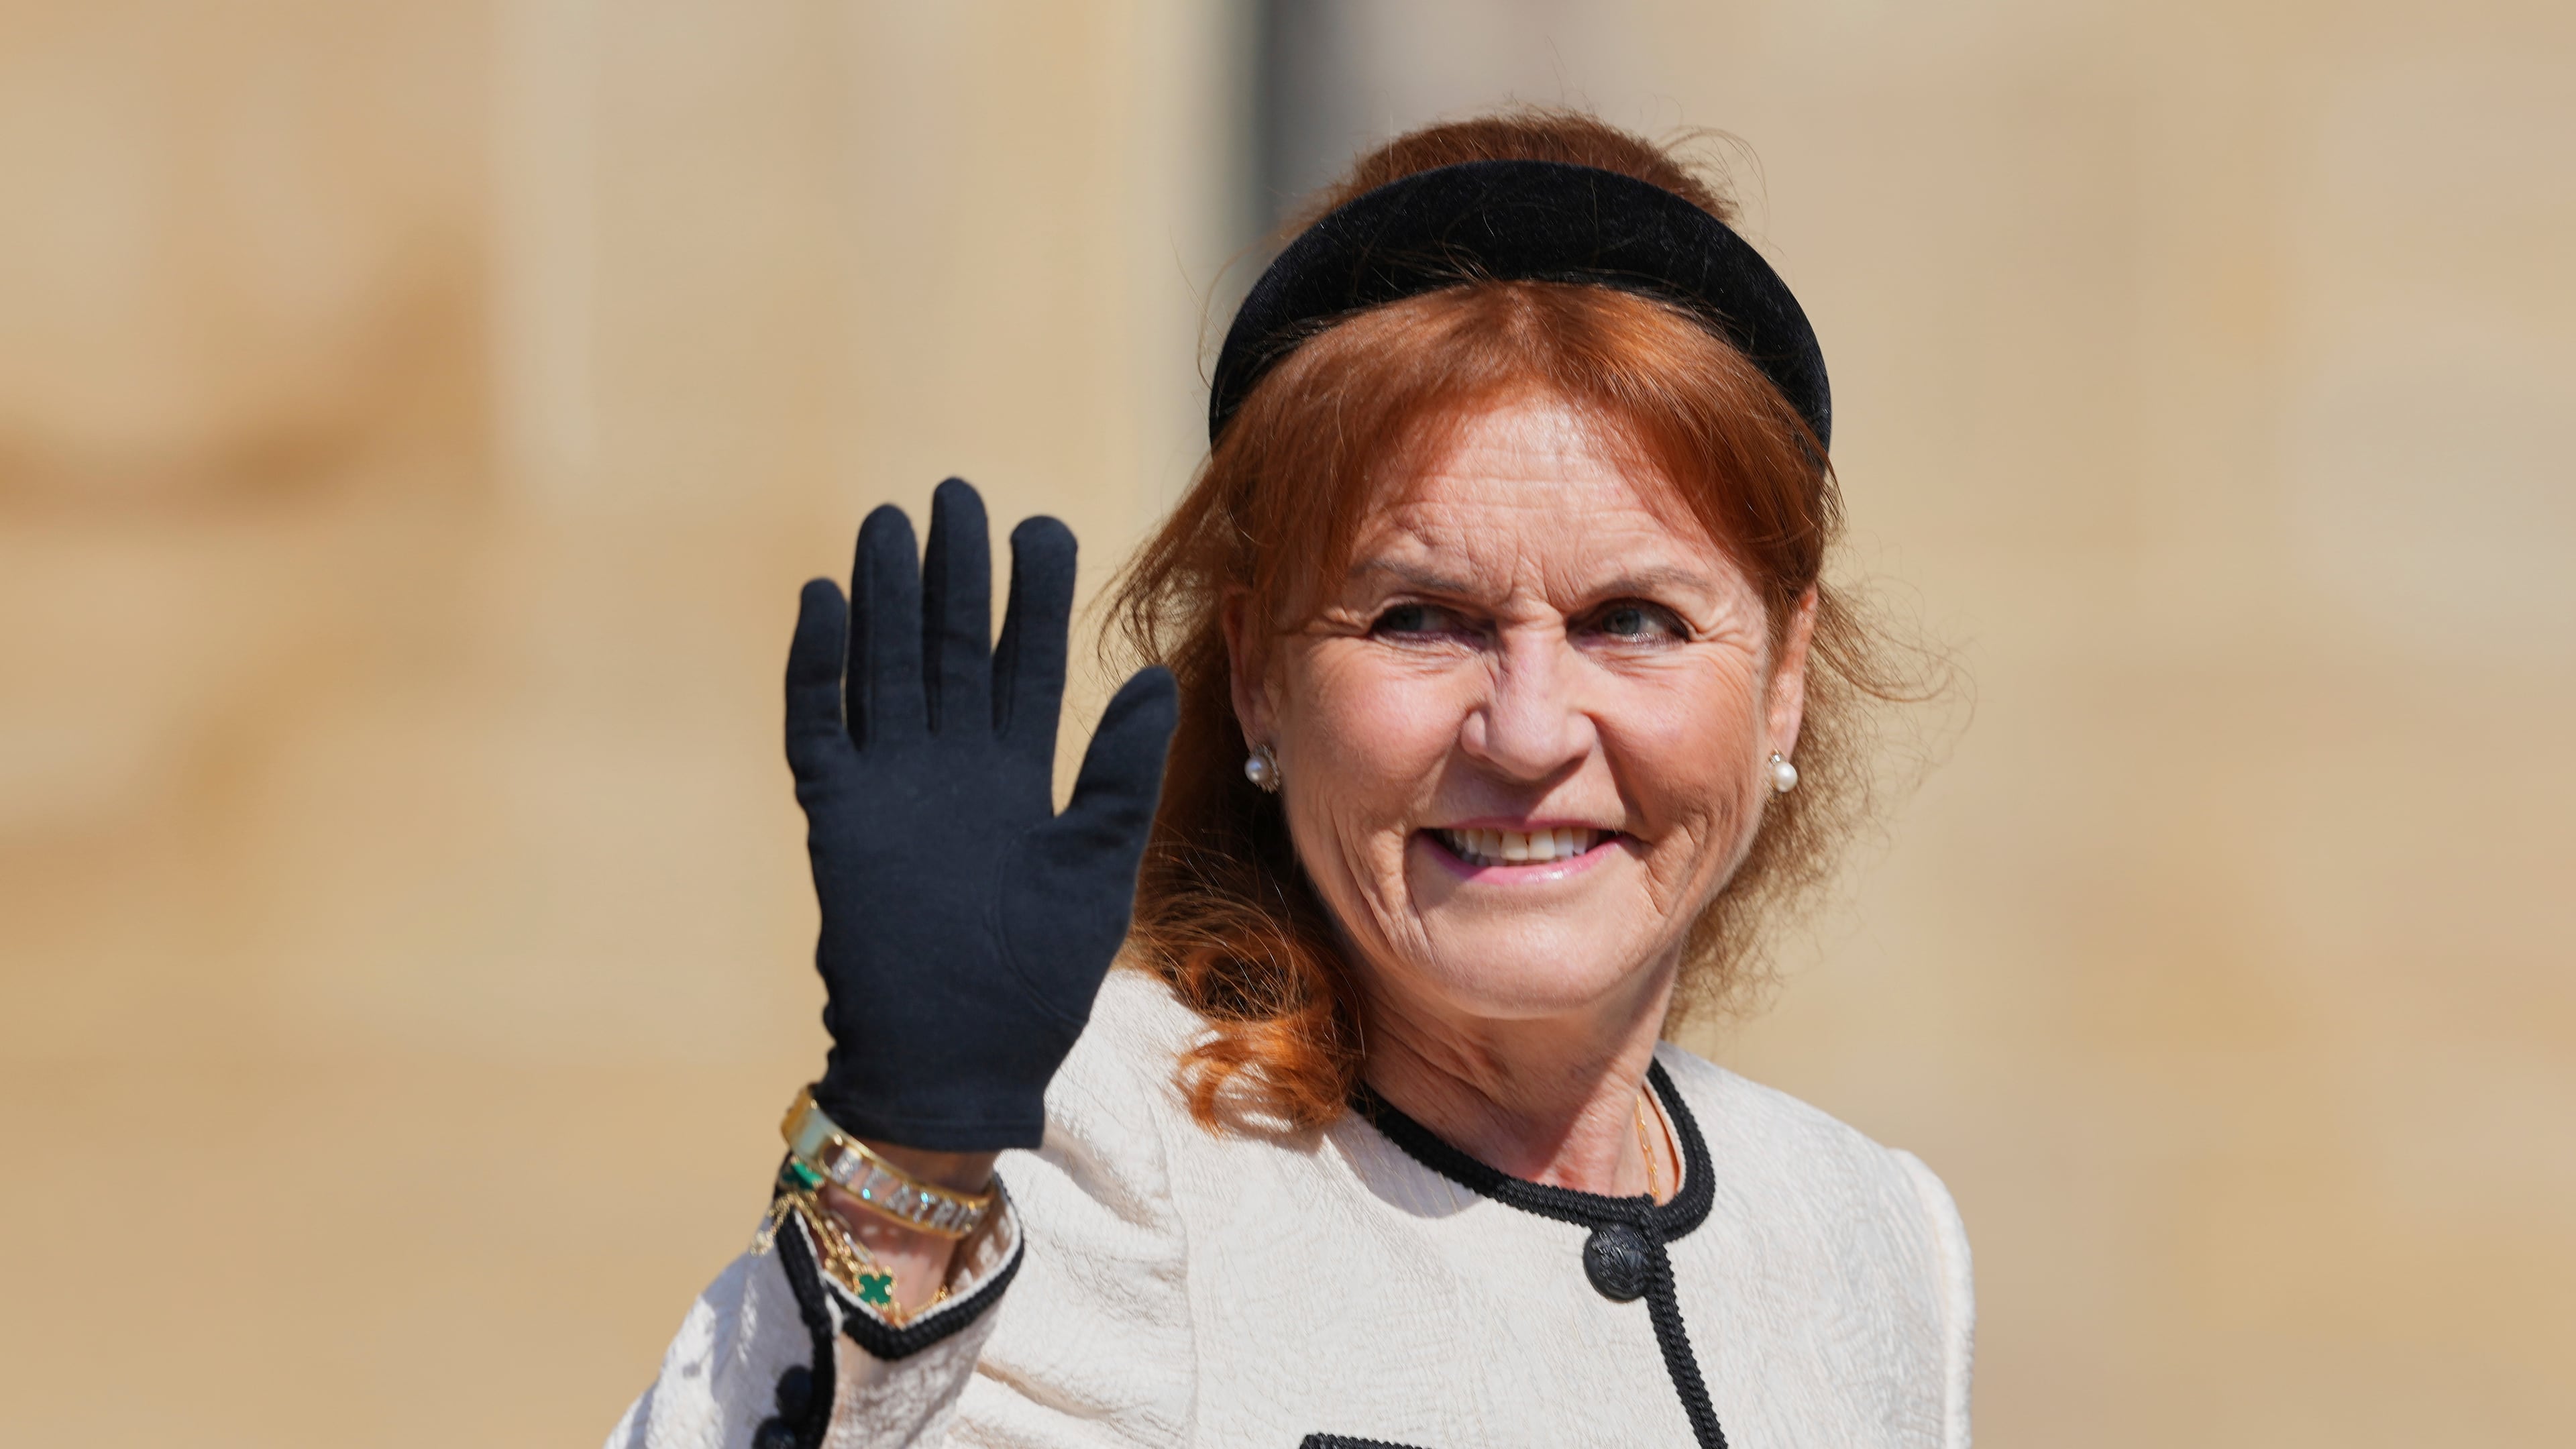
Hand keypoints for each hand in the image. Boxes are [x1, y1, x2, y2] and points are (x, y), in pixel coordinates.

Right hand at [785, 479, 1176, 1150]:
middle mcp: (952, 768)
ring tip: (890, 524)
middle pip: (950, 646)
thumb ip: (1119, 775)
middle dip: (956, 573)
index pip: (1024, 663)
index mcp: (1017, 775)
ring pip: (884, 667)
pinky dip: (817, 667)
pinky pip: (818, 726)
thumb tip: (1153, 677)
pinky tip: (822, 602)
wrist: (959, 1060)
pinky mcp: (836, 816)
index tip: (1041, 526)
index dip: (1030, 598)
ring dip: (885, 598)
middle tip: (958, 494)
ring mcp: (890, 786)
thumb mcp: (1097, 869)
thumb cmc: (1035, 978)